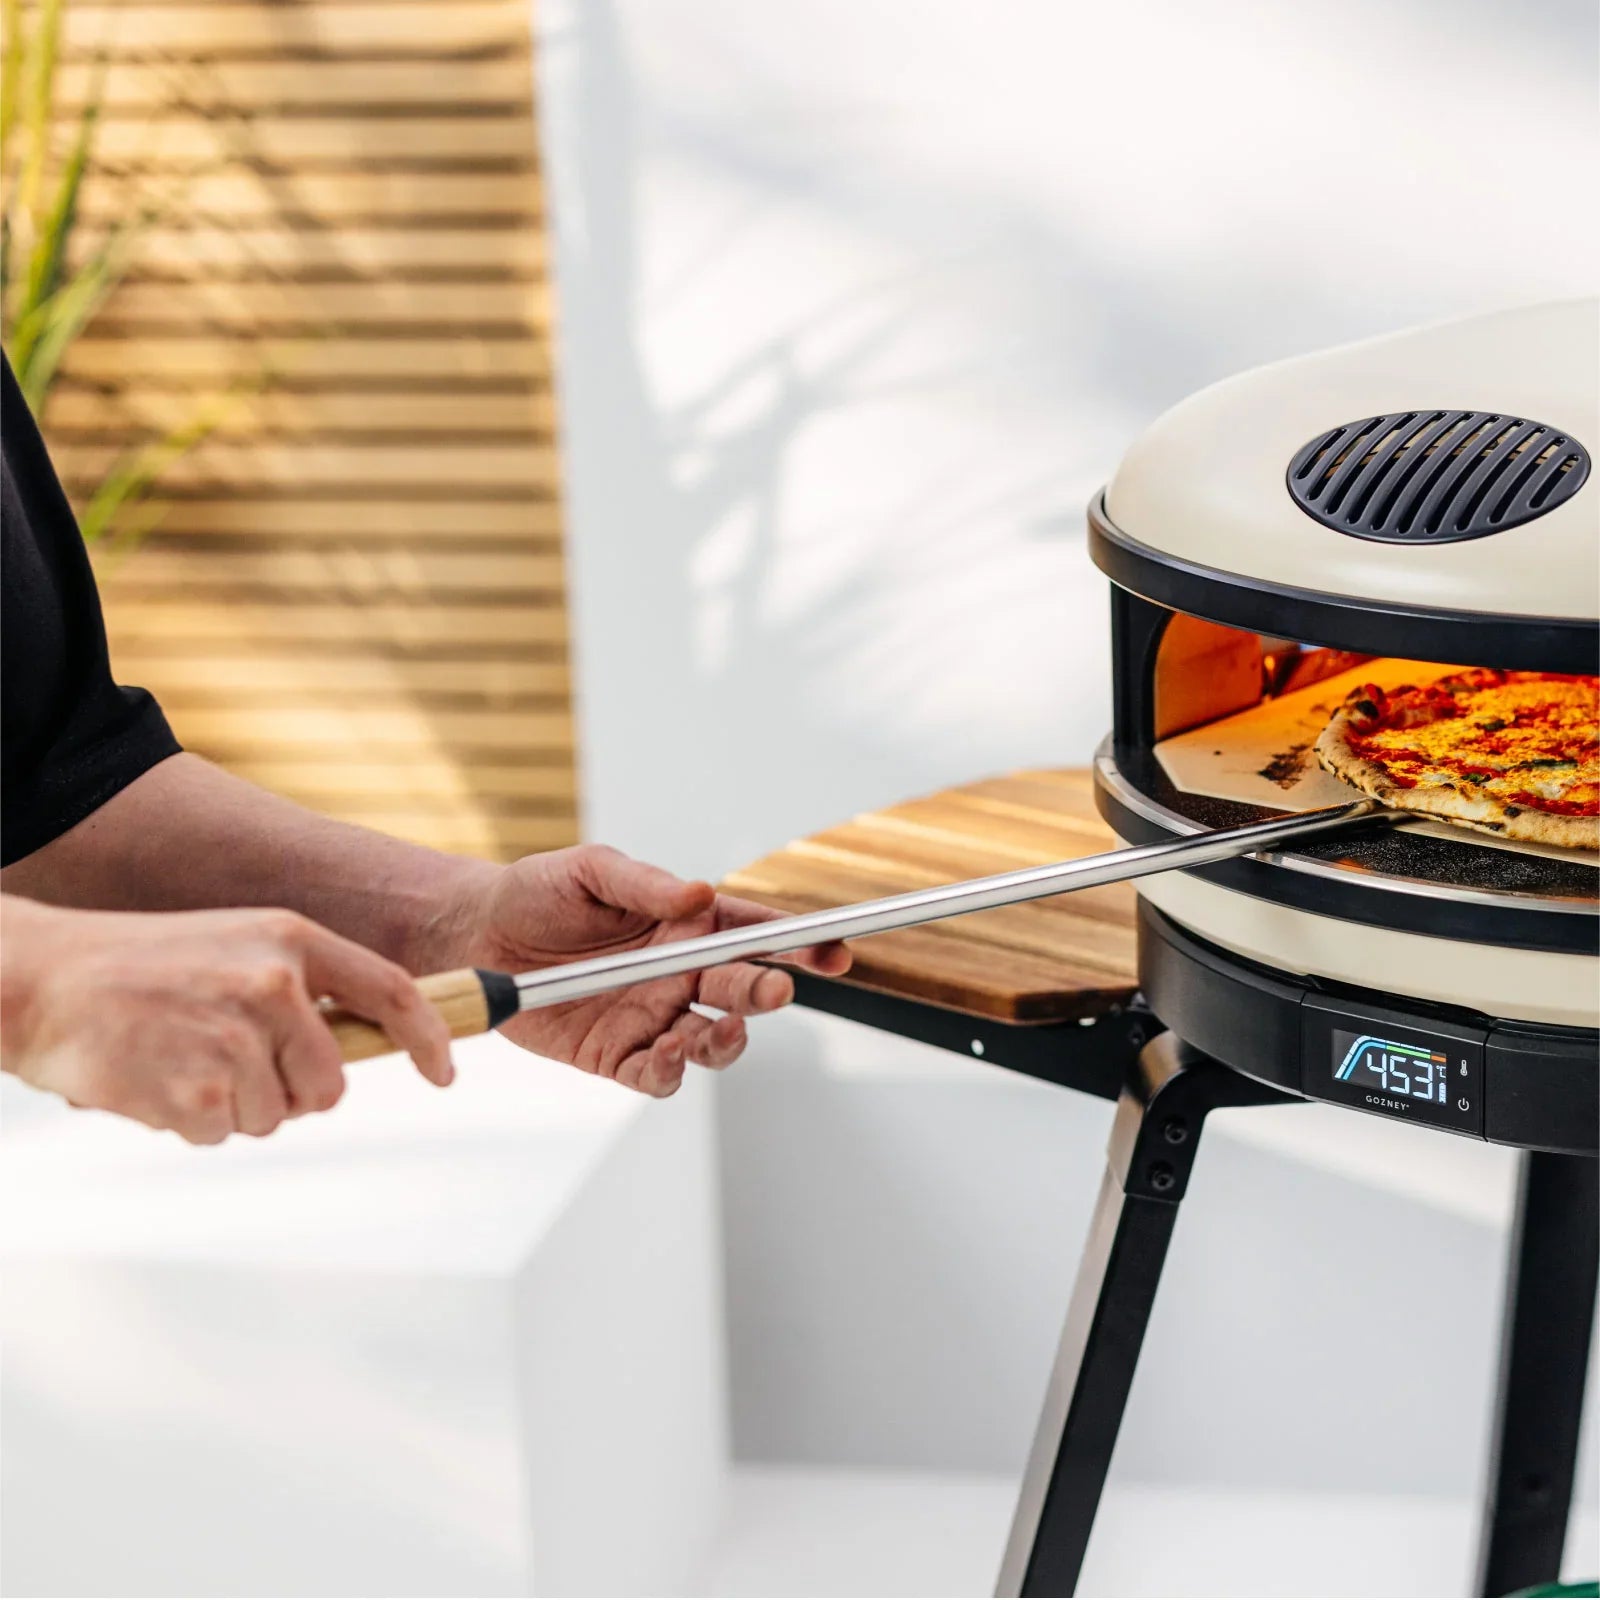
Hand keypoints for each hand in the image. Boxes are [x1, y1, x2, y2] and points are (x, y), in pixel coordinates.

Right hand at [0, 896, 453, 1142]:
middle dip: (295, 1093)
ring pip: (276, 1116)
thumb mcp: (239, 947)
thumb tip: (370, 1041)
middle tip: (235, 1063)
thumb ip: (306, 988)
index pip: (392, 992)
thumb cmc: (145, 967)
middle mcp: (273, 983)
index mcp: (292, 940)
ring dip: (233, 1105)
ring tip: (183, 1057)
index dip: (430, 1038)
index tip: (445, 1072)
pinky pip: (221, 1134)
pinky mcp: (196, 1089)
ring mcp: (235, 1037)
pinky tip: (156, 1078)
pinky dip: (190, 1121)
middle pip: (333, 1084)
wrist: (43, 979)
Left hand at [423, 845, 850, 1096]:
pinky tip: (670, 1054)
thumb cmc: (538, 893)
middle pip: (744, 990)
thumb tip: (697, 895)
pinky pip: (659, 1075)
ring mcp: (654, 1018)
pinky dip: (673, 1072)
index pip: (757, 934)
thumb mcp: (591, 870)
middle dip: (767, 991)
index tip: (832, 950)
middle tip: (774, 988)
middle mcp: (680, 974)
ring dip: (728, 1041)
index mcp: (688, 926)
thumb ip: (646, 884)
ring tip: (722, 1029)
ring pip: (714, 1042)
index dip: (799, 944)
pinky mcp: (618, 1055)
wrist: (478, 935)